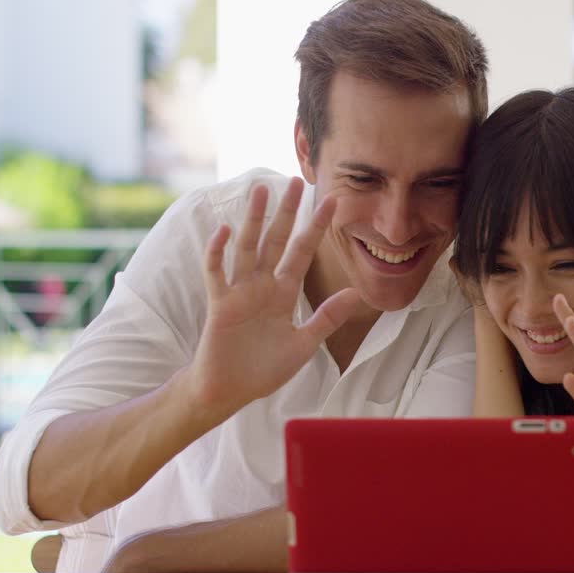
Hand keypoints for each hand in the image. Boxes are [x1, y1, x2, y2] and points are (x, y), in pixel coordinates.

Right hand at [184, 179, 361, 419]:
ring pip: (248, 248)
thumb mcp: (304, 344)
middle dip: (286, 212)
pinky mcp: (220, 305)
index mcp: (284, 293)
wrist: (231, 391)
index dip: (316, 227)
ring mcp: (240, 292)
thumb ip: (327, 318)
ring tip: (261, 191)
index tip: (331, 201)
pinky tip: (224, 230)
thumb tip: (357, 292)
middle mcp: (262, 286)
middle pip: (276, 241)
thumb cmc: (263, 369)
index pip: (303, 252)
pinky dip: (217, 252)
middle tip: (295, 180)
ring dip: (254, 220)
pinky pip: (216, 273)